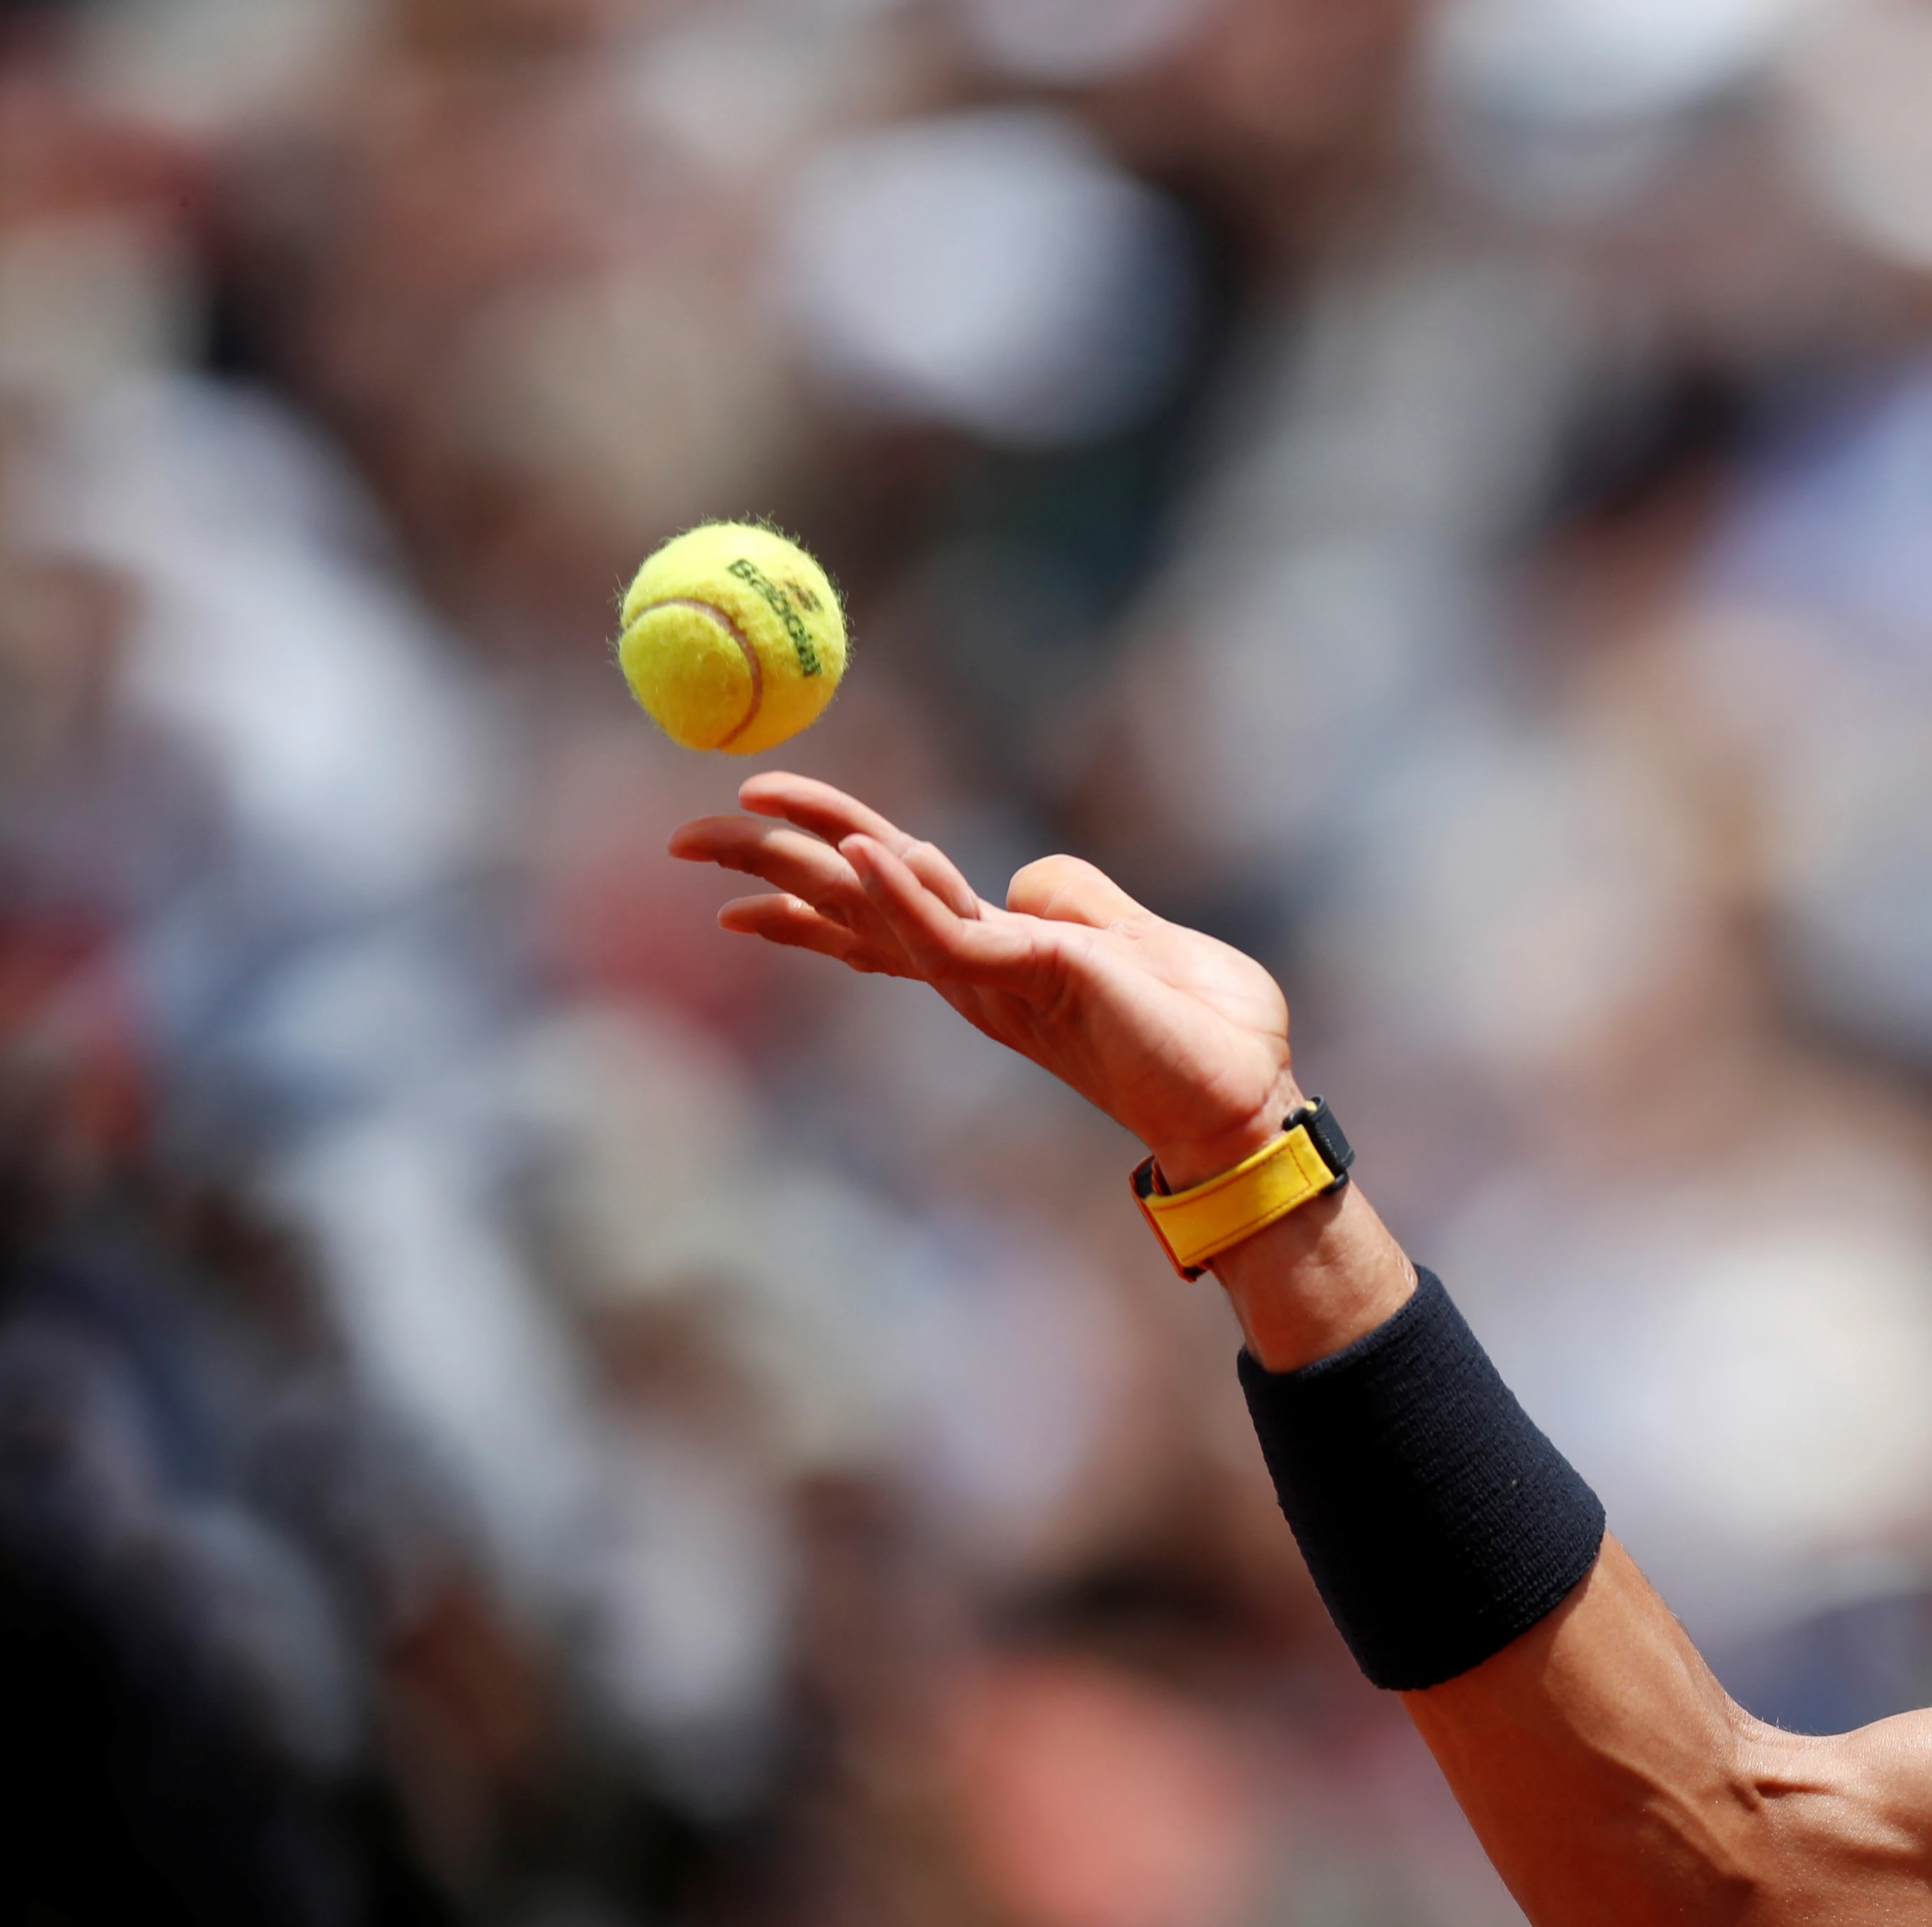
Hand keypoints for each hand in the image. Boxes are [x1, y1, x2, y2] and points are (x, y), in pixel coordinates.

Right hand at [669, 772, 1298, 1182]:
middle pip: (853, 905)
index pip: (883, 911)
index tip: (739, 855)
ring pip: (880, 908)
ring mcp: (997, 979)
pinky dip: (902, 891)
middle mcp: (978, 974)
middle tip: (681, 838)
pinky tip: (862, 854)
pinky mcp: (1033, 979)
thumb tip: (1025, 880)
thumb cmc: (1203, 1033)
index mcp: (996, 959)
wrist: (1249, 1104)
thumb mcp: (1136, 939)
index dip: (811, 880)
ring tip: (739, 817)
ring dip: (807, 860)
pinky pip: (949, 932)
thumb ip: (1073, 901)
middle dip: (767, 867)